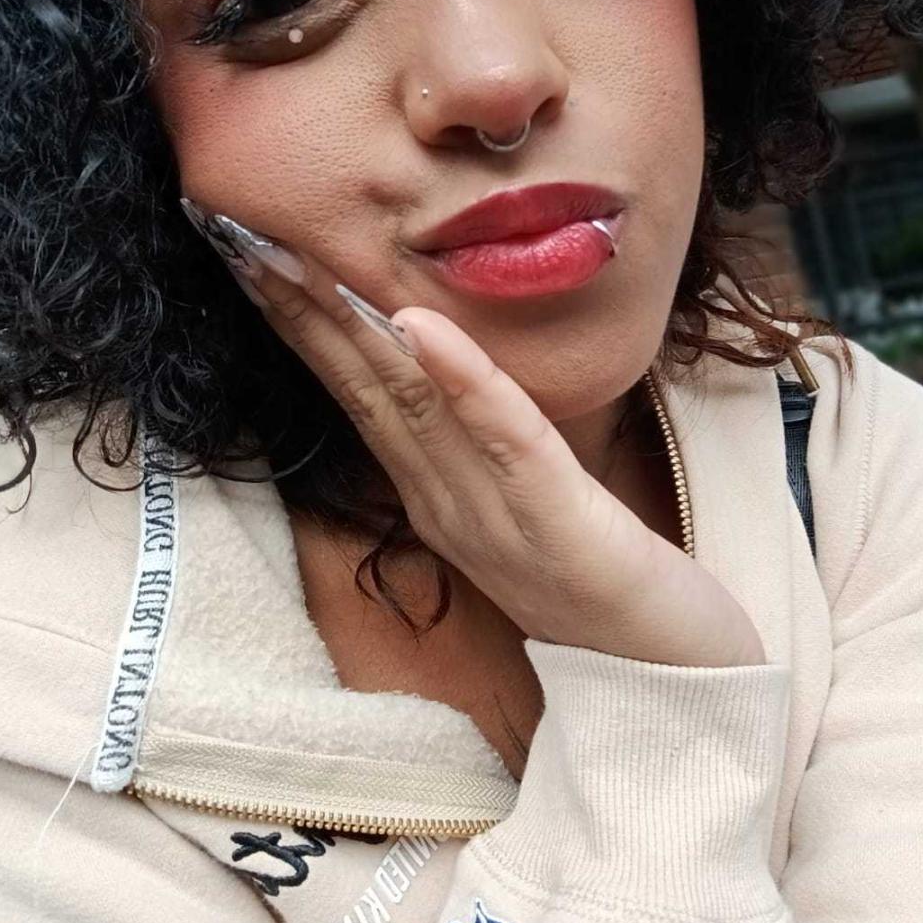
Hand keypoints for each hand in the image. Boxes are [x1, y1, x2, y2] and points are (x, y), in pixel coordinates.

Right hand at [186, 203, 765, 667]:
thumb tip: (435, 378)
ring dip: (355, 333)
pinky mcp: (563, 527)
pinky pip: (509, 443)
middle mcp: (451, 507)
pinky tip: (422, 324)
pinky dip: (465, 381)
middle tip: (241, 238)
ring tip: (299, 265)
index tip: (256, 257)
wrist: (681, 684)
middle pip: (366, 394)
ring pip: (414, 411)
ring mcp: (499, 521)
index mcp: (441, 499)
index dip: (305, 327)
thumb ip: (475, 452)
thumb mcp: (526, 510)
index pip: (361, 398)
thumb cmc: (608, 588)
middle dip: (302, 313)